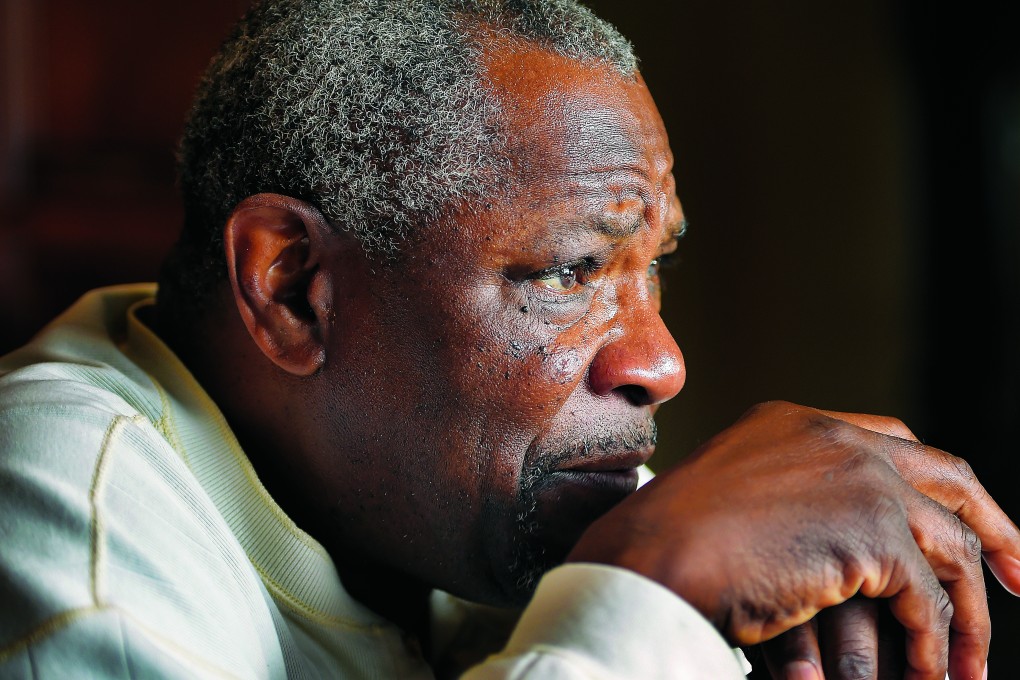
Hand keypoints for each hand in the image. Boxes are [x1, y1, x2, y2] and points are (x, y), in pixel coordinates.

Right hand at [566, 402, 1019, 679]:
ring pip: (948, 544)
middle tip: (1019, 575)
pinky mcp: (871, 530)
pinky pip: (928, 596)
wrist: (648, 559)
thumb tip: (832, 543)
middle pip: (946, 475)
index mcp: (796, 422)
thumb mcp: (732, 499)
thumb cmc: (664, 543)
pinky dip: (936, 643)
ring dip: (966, 614)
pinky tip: (929, 674)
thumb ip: (785, 497)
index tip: (961, 523)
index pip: (892, 440)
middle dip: (993, 528)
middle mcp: (836, 437)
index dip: (935, 484)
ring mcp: (858, 478)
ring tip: (965, 666)